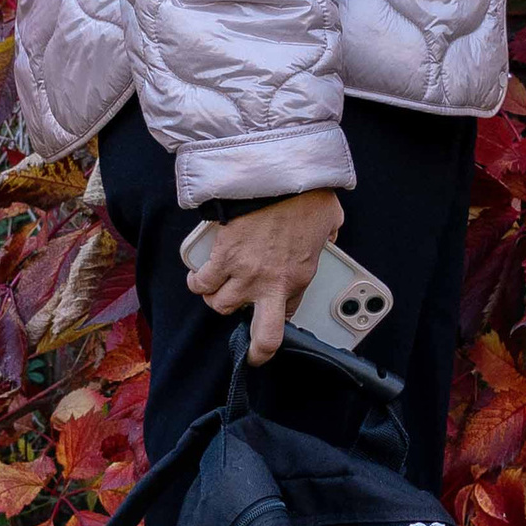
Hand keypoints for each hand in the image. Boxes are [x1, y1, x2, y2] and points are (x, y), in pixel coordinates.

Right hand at [181, 188, 341, 362]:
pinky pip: (201, 283)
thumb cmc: (306, 197)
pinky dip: (196, 282)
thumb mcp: (329, 224)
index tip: (271, 313)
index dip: (277, 315)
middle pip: (260, 333)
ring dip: (217, 299)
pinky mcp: (222, 257)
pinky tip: (197, 278)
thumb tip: (325, 235)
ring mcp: (244, 273)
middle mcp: (271, 284)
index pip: (287, 314)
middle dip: (254, 345)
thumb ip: (325, 238)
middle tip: (250, 348)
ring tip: (216, 291)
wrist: (279, 178)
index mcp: (299, 278)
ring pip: (220, 306)